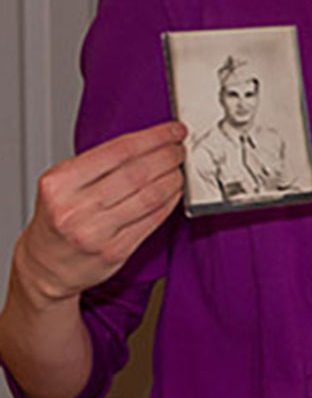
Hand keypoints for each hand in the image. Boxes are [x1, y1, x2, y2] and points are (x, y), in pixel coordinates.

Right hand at [13, 121, 186, 307]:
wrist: (46, 266)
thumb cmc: (58, 220)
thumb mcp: (62, 184)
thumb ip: (98, 163)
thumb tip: (149, 142)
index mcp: (60, 183)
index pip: (119, 150)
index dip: (155, 137)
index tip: (173, 131)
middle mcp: (75, 208)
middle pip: (138, 173)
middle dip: (168, 156)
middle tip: (179, 149)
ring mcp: (95, 233)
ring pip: (150, 196)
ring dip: (173, 179)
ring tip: (178, 170)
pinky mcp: (115, 252)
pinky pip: (153, 220)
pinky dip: (169, 202)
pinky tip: (173, 192)